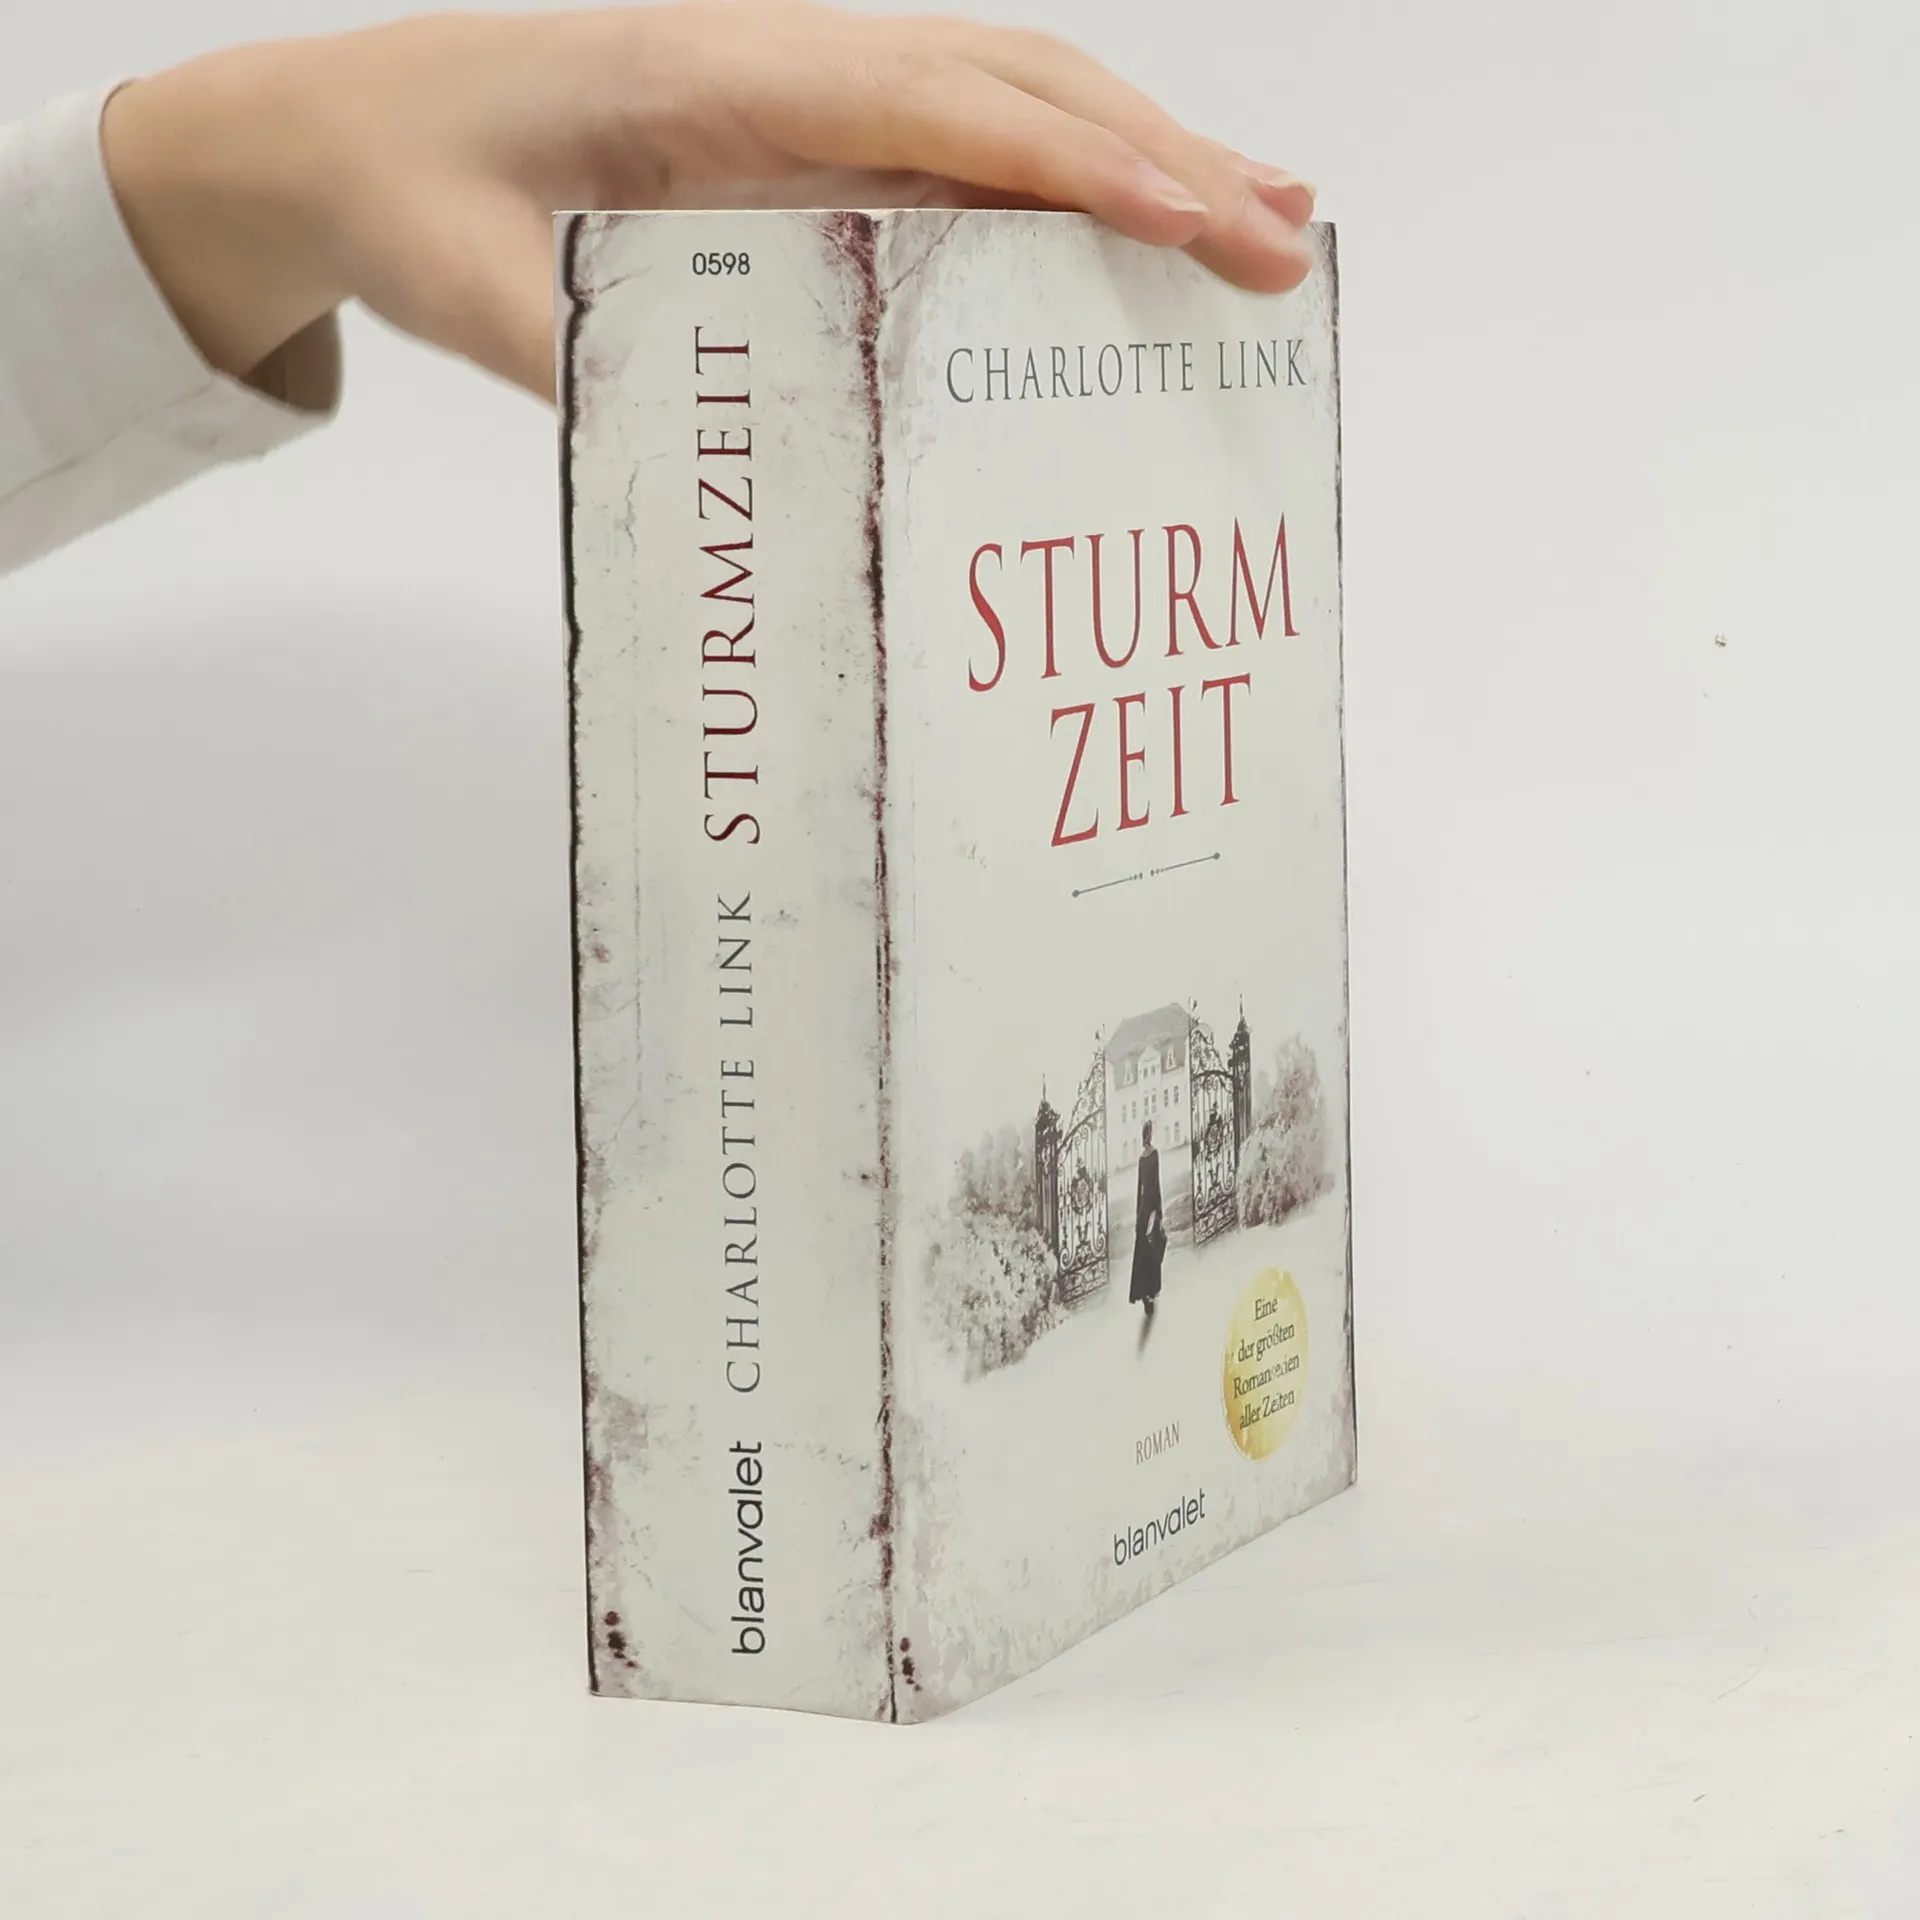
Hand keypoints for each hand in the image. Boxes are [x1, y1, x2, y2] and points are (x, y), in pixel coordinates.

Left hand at [102, 5, 1316, 402]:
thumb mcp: (492, 298)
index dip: (1081, 167)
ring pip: (1012, 105)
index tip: (1194, 227)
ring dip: (1143, 160)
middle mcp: (794, 64)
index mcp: (727, 77)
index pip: (944, 108)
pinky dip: (1064, 187)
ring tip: (1262, 222)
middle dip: (1162, 163)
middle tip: (1283, 246)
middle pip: (1018, 87)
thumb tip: (747, 449)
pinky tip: (1133, 234)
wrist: (358, 133)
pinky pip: (962, 149)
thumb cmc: (421, 198)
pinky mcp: (815, 141)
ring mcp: (813, 96)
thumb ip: (614, 360)